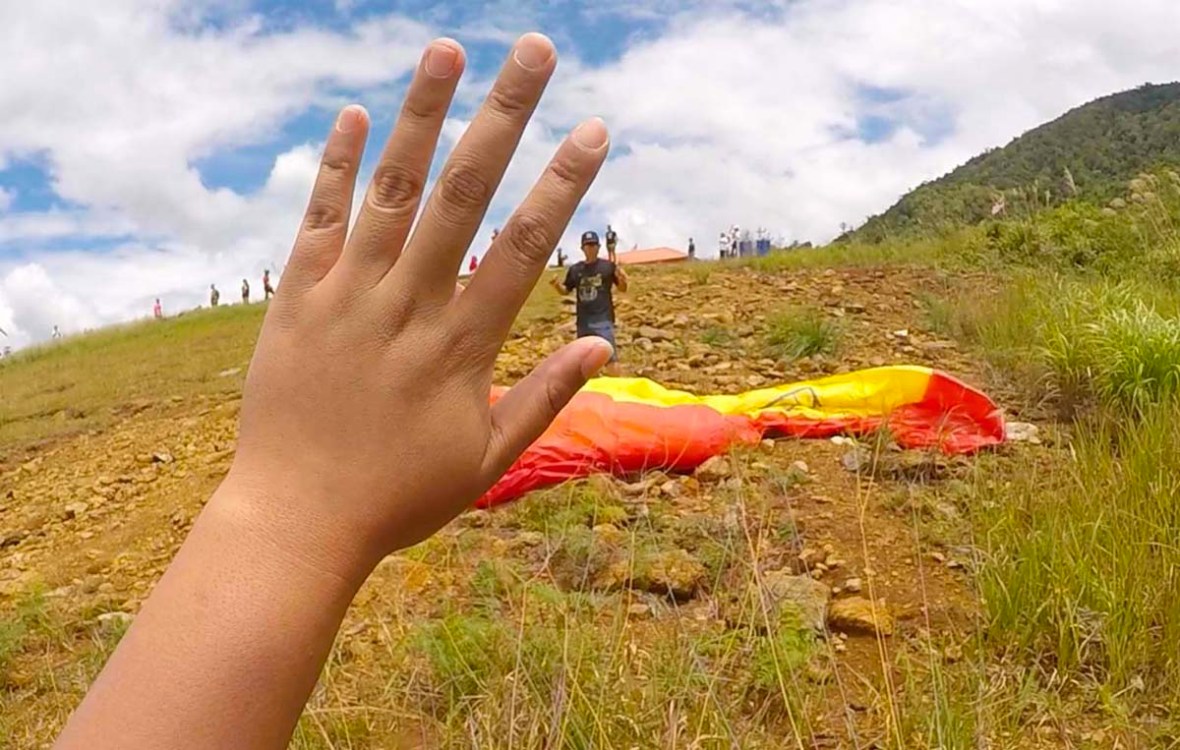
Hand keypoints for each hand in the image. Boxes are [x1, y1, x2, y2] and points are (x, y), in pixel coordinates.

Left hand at [224, 33, 611, 581]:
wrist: (295, 521)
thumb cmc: (399, 496)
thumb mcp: (486, 460)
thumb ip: (544, 398)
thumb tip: (602, 346)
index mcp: (460, 347)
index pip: (521, 247)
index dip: (561, 185)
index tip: (592, 130)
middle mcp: (406, 307)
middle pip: (462, 195)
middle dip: (503, 117)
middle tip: (534, 53)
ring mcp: (346, 298)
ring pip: (389, 191)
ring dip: (421, 116)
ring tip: (447, 50)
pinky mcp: (295, 300)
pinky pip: (316, 222)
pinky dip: (333, 167)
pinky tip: (353, 113)